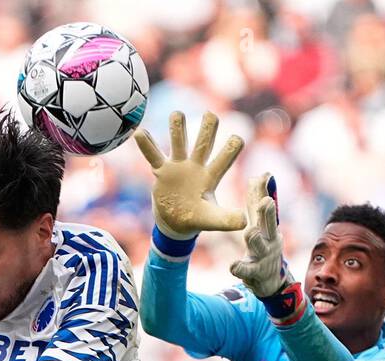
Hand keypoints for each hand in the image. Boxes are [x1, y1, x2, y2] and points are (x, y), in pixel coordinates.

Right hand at [134, 111, 244, 238]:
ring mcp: (178, 167)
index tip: (237, 139)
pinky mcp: (162, 171)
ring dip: (177, 128)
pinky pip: (153, 155)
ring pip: (178, 142)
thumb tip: (244, 222)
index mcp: (211, 177)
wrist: (175, 223)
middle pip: (203, 143)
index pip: (224, 159)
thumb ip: (226, 220)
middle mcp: (196, 167)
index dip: (231, 149)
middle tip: (211, 114)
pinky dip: (146, 145)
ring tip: (177, 114)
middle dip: (207, 129)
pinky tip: (140, 132)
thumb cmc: (196, 218)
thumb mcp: (211, 220)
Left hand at [229, 172, 291, 298]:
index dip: (264, 192)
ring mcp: (262, 256)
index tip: (264, 177)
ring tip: (250, 231)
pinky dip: (240, 268)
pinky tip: (233, 265)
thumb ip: (258, 202)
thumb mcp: (262, 225)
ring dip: (254, 238)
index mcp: (268, 227)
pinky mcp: (253, 273)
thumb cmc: (263, 247)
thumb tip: (260, 175)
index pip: (266, 208)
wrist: (270, 281)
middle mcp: (268, 240)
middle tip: (265, 201)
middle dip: (267, 213)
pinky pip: (245, 270)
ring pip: (258, 245)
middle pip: (269, 223)